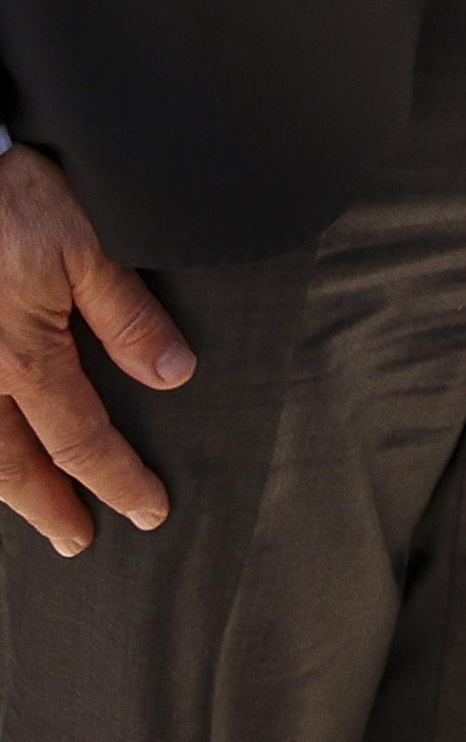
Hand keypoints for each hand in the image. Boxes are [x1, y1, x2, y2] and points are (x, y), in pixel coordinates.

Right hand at [0, 145, 184, 555]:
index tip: (149, 511)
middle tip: (77, 542)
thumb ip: (127, 315)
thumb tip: (172, 375)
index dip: (117, 480)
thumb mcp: (87, 246)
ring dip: (1, 484)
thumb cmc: (12, 199)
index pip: (80, 438)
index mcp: (23, 355)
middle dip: (47, 506)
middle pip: (10, 463)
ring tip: (29, 508)